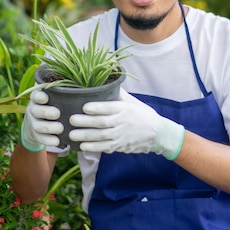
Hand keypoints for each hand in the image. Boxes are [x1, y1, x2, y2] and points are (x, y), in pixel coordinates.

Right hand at [20, 90, 63, 151]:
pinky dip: (49, 141)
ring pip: (38, 126)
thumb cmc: (53, 105)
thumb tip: (79, 79)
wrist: (38, 124)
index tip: (45, 97)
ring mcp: (34, 123)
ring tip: (60, 128)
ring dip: (49, 127)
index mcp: (38, 98)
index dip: (39, 96)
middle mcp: (34, 110)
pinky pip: (41, 139)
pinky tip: (57, 141)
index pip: (35, 95)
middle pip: (36, 111)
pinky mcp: (37, 136)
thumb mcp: (55, 96)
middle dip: (46, 112)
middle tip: (57, 113)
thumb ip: (62, 89)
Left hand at [68, 89, 184, 158]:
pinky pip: (105, 147)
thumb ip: (118, 94)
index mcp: (124, 109)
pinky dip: (93, 147)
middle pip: (102, 123)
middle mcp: (122, 122)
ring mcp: (121, 135)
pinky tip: (82, 146)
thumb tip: (105, 82)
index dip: (96, 107)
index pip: (109, 108)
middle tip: (71, 120)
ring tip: (72, 134)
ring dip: (85, 136)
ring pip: (101, 136)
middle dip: (85, 122)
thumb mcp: (133, 102)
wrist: (157, 134)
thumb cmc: (142, 114)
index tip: (84, 106)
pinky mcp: (120, 146)